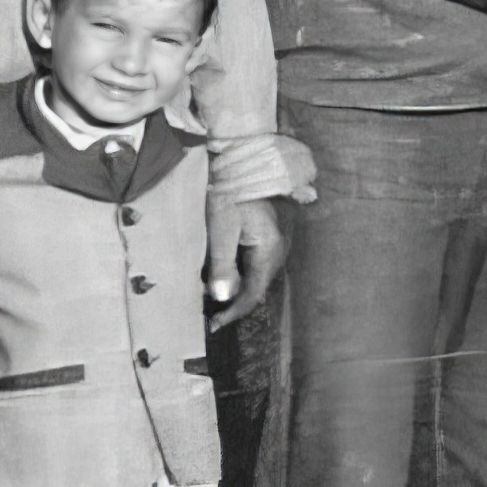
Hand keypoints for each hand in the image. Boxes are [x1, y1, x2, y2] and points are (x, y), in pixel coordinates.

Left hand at [206, 194, 291, 332]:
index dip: (233, 313)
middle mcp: (279, 249)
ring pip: (256, 274)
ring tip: (211, 288)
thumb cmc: (232, 193)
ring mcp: (277, 241)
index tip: (213, 325)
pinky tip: (223, 267)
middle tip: (208, 309)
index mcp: (269, 250)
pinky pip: (256, 261)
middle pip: (257, 286)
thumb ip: (222, 265)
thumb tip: (222, 298)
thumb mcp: (221, 229)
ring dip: (236, 285)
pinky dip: (240, 270)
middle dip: (233, 300)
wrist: (246, 161)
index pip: (253, 294)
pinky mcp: (270, 234)